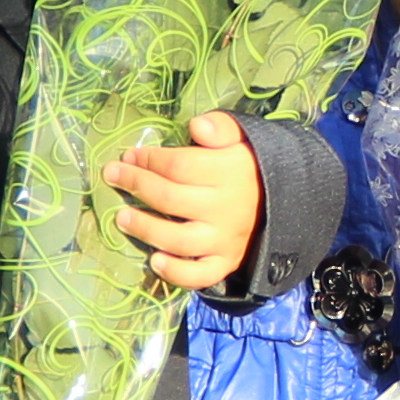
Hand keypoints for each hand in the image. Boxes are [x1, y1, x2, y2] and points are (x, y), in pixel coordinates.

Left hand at [106, 111, 268, 292]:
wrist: (286, 202)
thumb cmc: (247, 167)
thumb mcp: (242, 138)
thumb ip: (222, 126)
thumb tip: (198, 124)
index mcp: (229, 172)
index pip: (179, 165)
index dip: (149, 160)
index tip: (129, 155)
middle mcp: (226, 208)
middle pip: (171, 198)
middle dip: (136, 184)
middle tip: (113, 175)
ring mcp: (226, 239)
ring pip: (179, 239)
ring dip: (145, 228)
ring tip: (121, 218)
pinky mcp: (226, 262)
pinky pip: (201, 275)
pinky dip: (176, 272)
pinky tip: (154, 261)